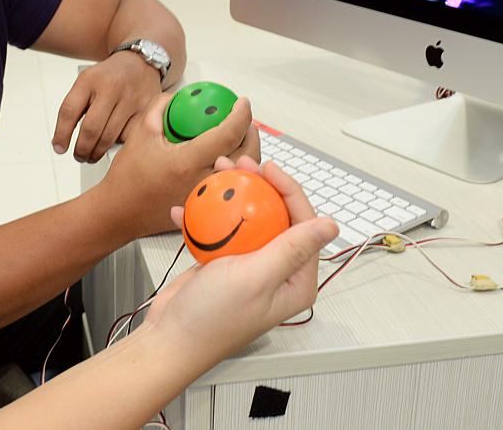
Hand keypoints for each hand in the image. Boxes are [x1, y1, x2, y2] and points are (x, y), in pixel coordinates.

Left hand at [52, 51, 162, 162]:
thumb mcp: (87, 81)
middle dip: (82, 149)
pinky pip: (129, 137)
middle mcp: (110, 88)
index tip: (59, 148)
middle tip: (79, 156)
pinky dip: (119, 145)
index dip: (62, 134)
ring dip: (97, 152)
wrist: (139, 62)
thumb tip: (62, 142)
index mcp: (89, 79)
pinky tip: (113, 144)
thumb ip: (75, 106)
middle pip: (91, 129)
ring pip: (110, 137)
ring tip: (92, 155)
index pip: (69, 111)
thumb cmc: (109, 76)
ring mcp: (130, 99)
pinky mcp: (146, 110)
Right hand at [95, 95, 254, 238]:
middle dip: (251, 133)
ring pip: (243, 174)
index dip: (241, 115)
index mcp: (187, 162)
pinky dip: (237, 170)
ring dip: (248, 152)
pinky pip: (232, 187)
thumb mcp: (141, 132)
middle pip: (245, 155)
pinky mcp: (205, 207)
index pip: (228, 134)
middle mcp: (202, 182)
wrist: (118, 212)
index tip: (241, 103)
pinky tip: (229, 160)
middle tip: (244, 119)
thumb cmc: (127, 177)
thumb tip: (180, 97)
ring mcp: (206, 197)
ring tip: (240, 137)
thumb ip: (161, 107)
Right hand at [141, 155, 337, 363]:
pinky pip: (219, 231)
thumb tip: (331, 225)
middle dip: (257, 185)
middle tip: (238, 164)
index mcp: (296, 279)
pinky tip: (187, 207)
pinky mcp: (223, 264)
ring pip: (245, 218)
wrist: (170, 338)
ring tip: (213, 174)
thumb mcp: (256, 278)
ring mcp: (249, 267)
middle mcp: (278, 272)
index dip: (288, 190)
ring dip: (229, 194)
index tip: (267, 169)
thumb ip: (292, 249)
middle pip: (274, 215)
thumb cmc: (214, 318)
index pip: (304, 223)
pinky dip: (203, 217)